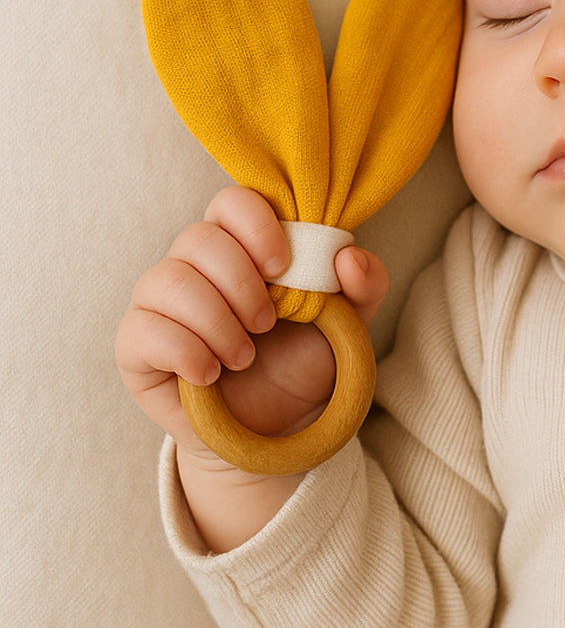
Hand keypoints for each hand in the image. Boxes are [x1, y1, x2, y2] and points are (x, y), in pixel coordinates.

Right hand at [116, 185, 388, 470]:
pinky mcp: (136, 345)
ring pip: (167, 280)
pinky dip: (186, 352)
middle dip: (240, 284)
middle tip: (268, 324)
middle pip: (198, 238)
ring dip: (217, 321)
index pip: (232, 201)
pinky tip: (211, 375)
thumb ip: (365, 284)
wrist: (279, 426)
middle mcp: (194, 264)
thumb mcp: (350, 323)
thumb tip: (348, 257)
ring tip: (244, 356)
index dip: (256, 226)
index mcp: (243, 244)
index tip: (281, 267)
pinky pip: (143, 330)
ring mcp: (159, 302)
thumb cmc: (306, 360)